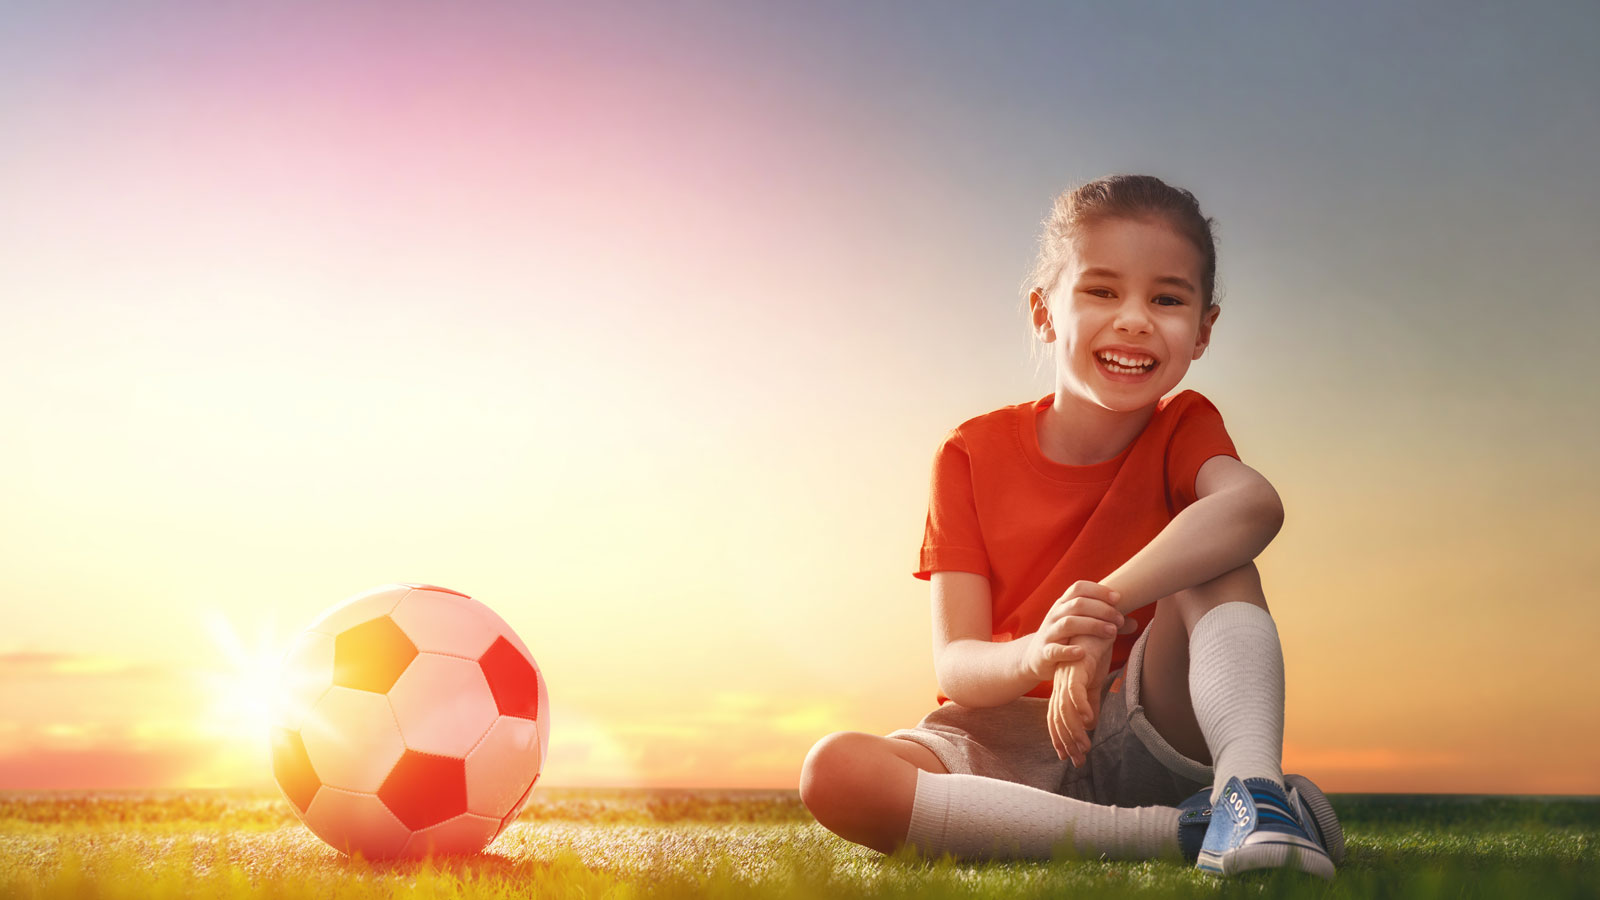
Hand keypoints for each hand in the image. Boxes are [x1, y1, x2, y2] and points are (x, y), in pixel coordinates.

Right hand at [1019, 580, 1131, 682]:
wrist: (1036, 657)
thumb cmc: (1066, 638)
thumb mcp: (1082, 626)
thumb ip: (1106, 623)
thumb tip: (1134, 623)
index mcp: (1063, 604)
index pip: (1079, 588)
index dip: (1099, 590)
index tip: (1118, 598)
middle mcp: (1055, 615)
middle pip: (1078, 604)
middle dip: (1102, 610)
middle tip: (1120, 620)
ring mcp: (1049, 633)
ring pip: (1068, 623)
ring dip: (1092, 626)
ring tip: (1112, 633)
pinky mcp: (1045, 653)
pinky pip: (1054, 650)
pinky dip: (1068, 651)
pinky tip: (1082, 652)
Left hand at [1038, 580, 1129, 765]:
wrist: (1100, 621)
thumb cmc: (1096, 649)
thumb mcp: (1094, 679)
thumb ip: (1090, 699)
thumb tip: (1090, 722)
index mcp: (1064, 687)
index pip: (1057, 717)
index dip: (1061, 738)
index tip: (1070, 757)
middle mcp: (1062, 683)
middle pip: (1058, 718)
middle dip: (1067, 741)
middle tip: (1078, 761)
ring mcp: (1068, 675)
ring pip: (1066, 708)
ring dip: (1075, 730)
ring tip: (1085, 747)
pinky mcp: (1078, 665)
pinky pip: (1076, 689)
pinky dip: (1082, 705)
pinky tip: (1089, 720)